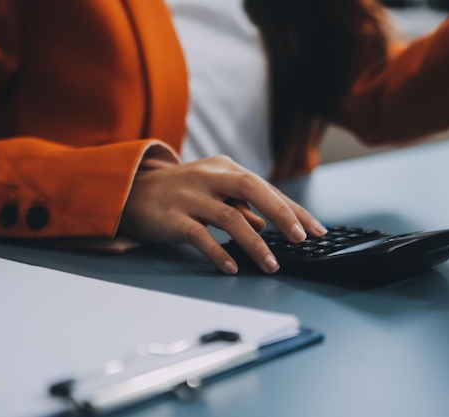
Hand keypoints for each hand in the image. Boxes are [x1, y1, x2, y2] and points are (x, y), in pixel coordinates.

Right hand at [120, 155, 326, 273]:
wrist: (131, 190)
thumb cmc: (180, 192)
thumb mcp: (213, 191)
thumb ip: (239, 205)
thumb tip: (265, 225)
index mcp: (225, 168)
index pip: (267, 188)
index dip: (294, 210)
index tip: (317, 230)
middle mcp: (210, 178)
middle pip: (253, 190)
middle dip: (283, 214)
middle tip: (301, 239)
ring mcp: (190, 197)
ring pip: (230, 217)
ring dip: (255, 244)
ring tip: (271, 265)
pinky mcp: (173, 218)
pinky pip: (201, 236)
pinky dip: (219, 252)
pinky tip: (233, 268)